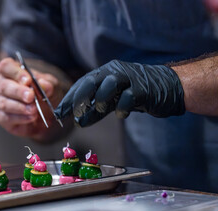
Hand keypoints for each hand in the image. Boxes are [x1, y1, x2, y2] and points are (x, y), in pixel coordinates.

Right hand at [0, 57, 61, 139]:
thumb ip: (48, 84)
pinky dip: (21, 118)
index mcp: (10, 71)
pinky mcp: (2, 117)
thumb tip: (44, 84)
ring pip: (4, 103)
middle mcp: (1, 85)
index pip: (6, 67)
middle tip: (31, 96)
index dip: (16, 73)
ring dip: (20, 107)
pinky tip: (31, 117)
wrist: (46, 113)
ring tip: (34, 109)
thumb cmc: (44, 93)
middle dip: (18, 92)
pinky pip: (7, 117)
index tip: (28, 80)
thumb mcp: (51, 85)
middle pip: (4, 86)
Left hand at [54, 60, 184, 126]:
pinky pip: (130, 96)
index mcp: (105, 73)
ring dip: (100, 99)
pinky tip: (119, 115)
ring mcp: (130, 78)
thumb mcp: (111, 101)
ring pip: (110, 83)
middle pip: (92, 81)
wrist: (168, 86)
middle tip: (73, 115)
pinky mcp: (144, 88)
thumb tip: (78, 123)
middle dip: (79, 98)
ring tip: (96, 111)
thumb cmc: (135, 93)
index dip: (69, 98)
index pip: (82, 83)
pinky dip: (122, 107)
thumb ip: (95, 111)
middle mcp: (115, 72)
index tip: (59, 113)